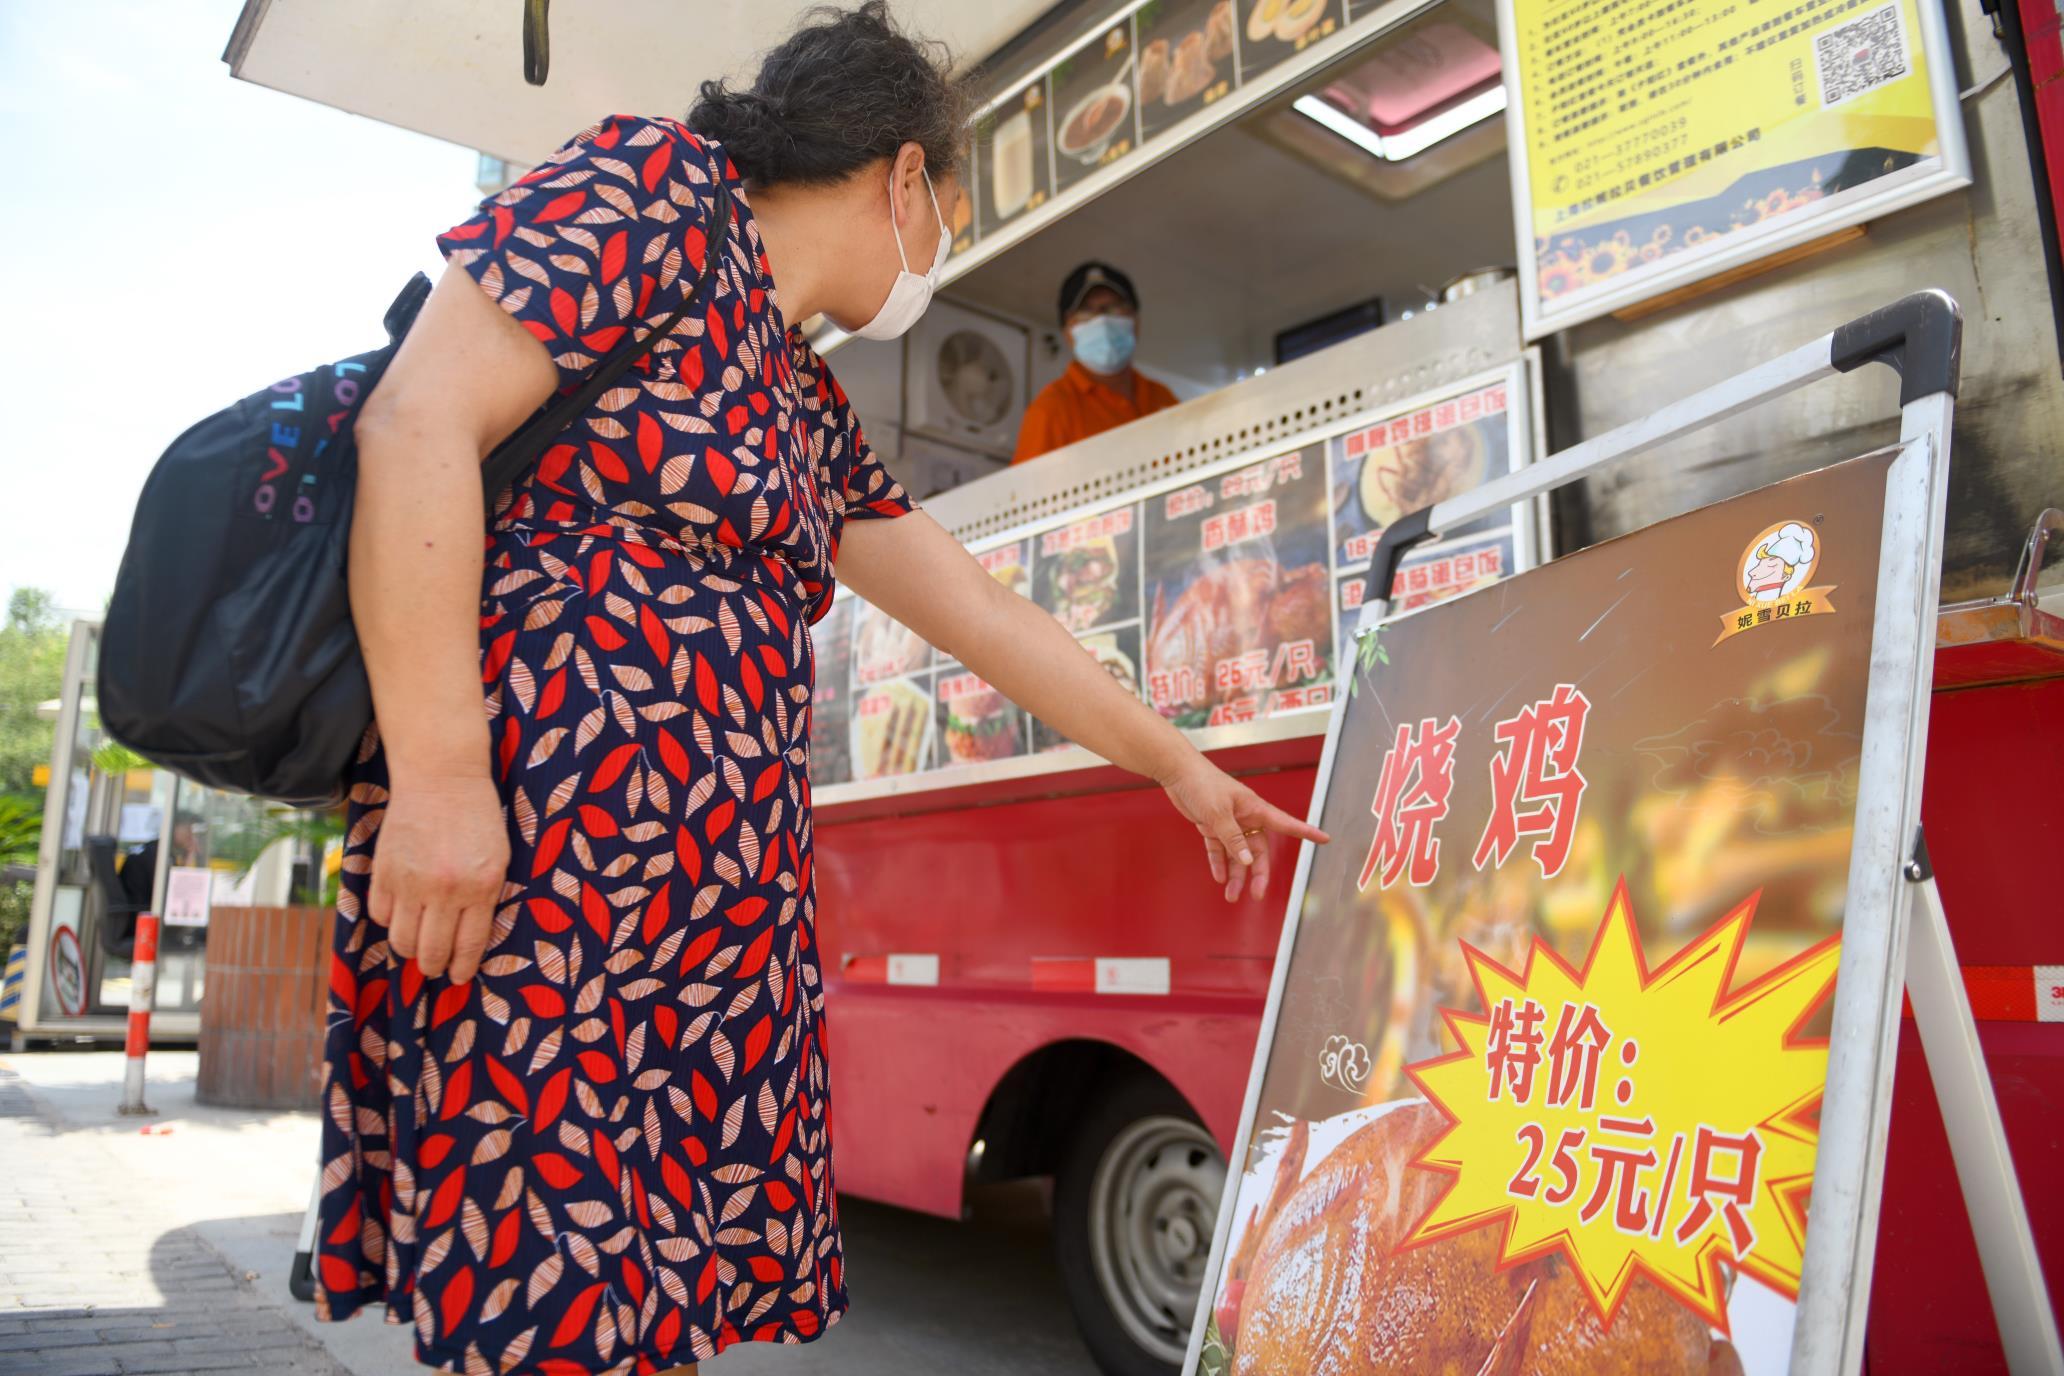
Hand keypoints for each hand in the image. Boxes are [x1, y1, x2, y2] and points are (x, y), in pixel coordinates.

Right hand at [368, 771, 510, 982]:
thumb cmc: (478, 818)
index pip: (468, 945)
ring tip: (417, 946)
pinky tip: (401, 915)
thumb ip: (485, 898)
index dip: (462, 968)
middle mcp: (445, 889)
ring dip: (409, 950)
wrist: (442, 778)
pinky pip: (380, 915)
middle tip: (435, 968)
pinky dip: (389, 921)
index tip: (459, 977)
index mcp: (481, 887)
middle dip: (434, 967)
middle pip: (432, 950)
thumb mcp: (498, 859)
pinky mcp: (384, 871)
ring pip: (402, 940)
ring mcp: (411, 881)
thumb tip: (469, 941)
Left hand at [1159, 755, 1328, 902]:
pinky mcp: (1212, 825)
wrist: (1177, 772)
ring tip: (1231, 895)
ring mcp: (1229, 822)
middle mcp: (1245, 817)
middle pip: (1258, 850)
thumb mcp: (1218, 813)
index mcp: (1254, 808)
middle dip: (1258, 873)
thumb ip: (1232, 838)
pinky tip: (1218, 877)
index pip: (1286, 823)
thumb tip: (1248, 861)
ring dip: (1235, 874)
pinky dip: (1219, 863)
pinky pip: (1219, 849)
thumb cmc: (1201, 784)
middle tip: (1256, 894)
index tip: (1325, 839)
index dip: (1306, 832)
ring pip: (1238, 854)